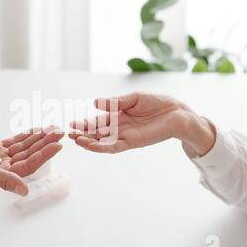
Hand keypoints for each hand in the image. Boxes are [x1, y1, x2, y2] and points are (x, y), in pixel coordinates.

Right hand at [0, 126, 63, 195]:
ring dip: (37, 138)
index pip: (28, 165)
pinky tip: (35, 130)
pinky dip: (24, 136)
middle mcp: (1, 170)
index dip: (44, 155)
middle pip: (28, 155)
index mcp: (1, 178)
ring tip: (52, 128)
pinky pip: (13, 142)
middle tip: (60, 131)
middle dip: (45, 143)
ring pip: (22, 148)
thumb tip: (25, 191)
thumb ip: (4, 180)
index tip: (58, 144)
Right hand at [69, 92, 214, 155]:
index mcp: (117, 116)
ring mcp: (124, 136)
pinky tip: (91, 146)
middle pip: (96, 132)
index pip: (97, 120)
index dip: (84, 123)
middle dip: (83, 133)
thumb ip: (115, 102)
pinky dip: (102, 147)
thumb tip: (95, 102)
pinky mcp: (132, 143)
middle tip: (69, 134)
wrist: (177, 113)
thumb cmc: (157, 103)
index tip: (72, 123)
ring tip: (76, 140)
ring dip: (89, 142)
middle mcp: (118, 127)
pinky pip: (114, 147)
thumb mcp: (133, 98)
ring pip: (102, 142)